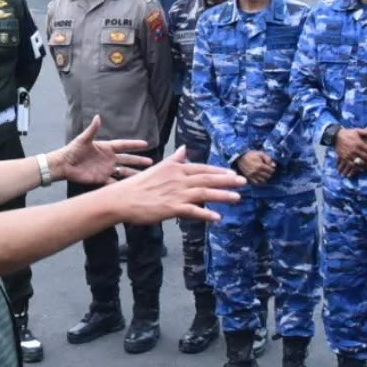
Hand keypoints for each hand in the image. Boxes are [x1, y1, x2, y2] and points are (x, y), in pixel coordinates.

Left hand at [49, 115, 150, 184]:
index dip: (134, 144)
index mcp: (106, 148)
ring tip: (145, 175)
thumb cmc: (73, 150)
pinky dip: (122, 184)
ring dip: (134, 173)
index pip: (123, 145)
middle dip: (138, 160)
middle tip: (151, 162)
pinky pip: (114, 182)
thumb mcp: (83, 139)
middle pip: (127, 159)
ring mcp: (106, 169)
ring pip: (123, 171)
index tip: (146, 144)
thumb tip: (98, 117)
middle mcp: (108, 158)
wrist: (64, 165)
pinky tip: (131, 187)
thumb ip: (92, 129)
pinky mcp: (101, 179)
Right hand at [108, 146, 245, 224]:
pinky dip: (205, 214)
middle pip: (207, 178)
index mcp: (175, 168)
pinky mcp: (171, 208)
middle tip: (244, 181)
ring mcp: (176, 193)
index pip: (202, 168)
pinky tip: (217, 218)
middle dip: (227, 180)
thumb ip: (174, 159)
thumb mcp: (158, 167)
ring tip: (238, 198)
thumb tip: (183, 149)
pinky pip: (192, 211)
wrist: (122, 198)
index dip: (218, 170)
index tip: (232, 173)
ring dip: (222, 196)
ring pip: (204, 193)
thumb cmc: (138, 185)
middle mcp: (178, 179)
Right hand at [237, 150, 275, 184]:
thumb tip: (274, 165)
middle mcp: (256, 172)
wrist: (240, 157)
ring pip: (263, 180)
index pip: (271, 171)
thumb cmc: (251, 154)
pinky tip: (260, 177)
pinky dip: (260, 181)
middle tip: (268, 171)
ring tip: (264, 174)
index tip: (271, 167)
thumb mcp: (260, 153)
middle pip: (268, 176)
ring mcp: (252, 176)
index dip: (272, 169)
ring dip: (265, 178)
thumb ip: (268, 159)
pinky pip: (257, 183)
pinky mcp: (249, 178)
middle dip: (269, 173)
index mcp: (260, 165)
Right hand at [334, 127, 366, 177]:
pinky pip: (352, 166)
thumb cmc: (348, 134)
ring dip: (366, 165)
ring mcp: (349, 155)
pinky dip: (357, 168)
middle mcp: (355, 150)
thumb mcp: (357, 131)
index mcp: (359, 143)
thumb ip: (365, 131)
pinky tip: (361, 169)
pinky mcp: (345, 158)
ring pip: (360, 163)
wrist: (336, 136)